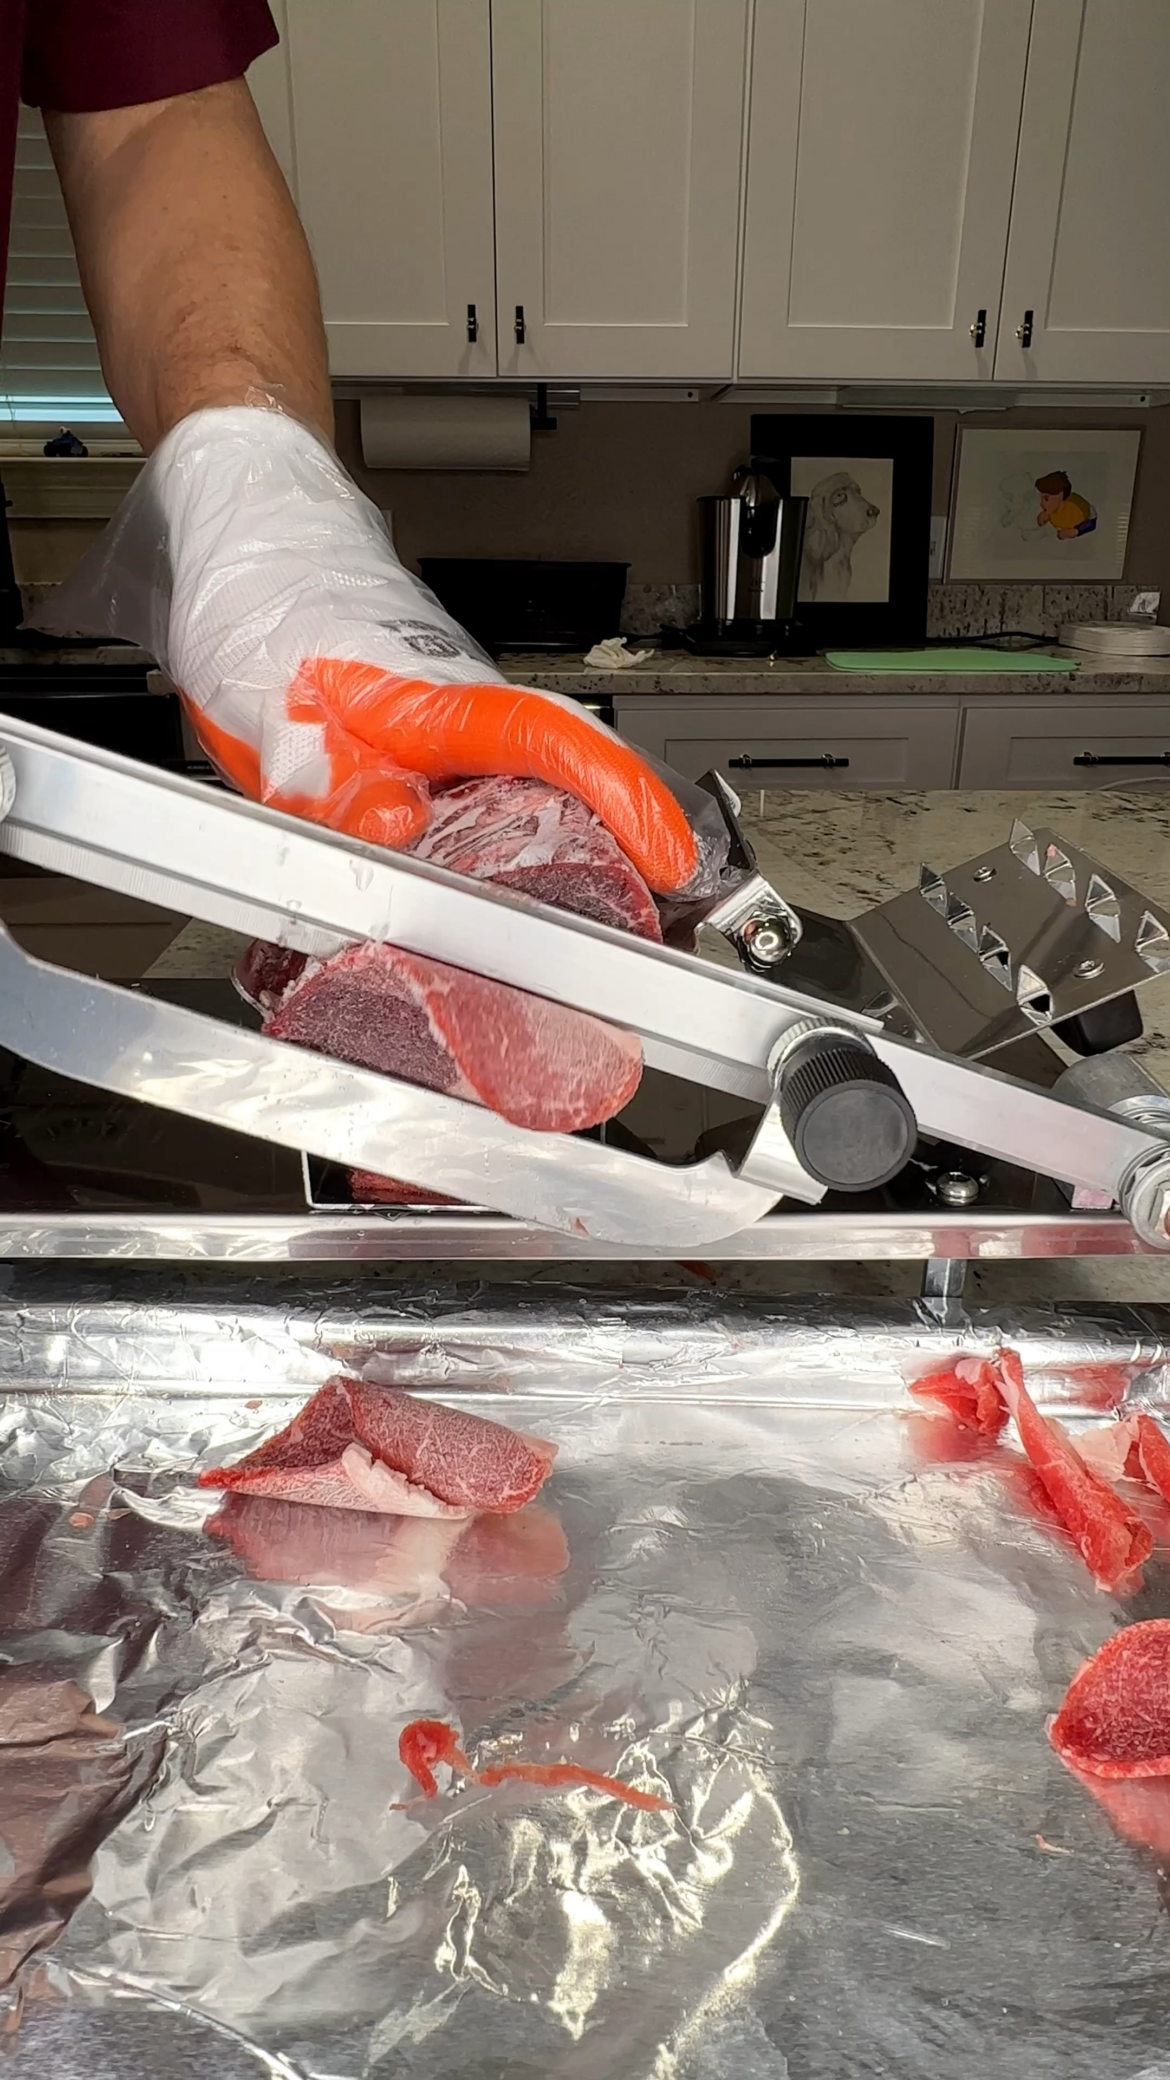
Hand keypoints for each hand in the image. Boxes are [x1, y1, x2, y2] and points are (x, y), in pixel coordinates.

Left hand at [51, 408, 700, 896]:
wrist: (246, 544)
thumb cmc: (260, 607)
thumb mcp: (274, 715)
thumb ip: (334, 786)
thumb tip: (396, 832)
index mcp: (434, 700)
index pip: (553, 744)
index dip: (623, 798)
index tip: (671, 854)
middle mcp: (464, 712)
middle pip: (574, 780)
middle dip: (629, 850)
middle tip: (656, 929)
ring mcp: (458, 730)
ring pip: (534, 794)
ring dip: (572, 856)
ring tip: (597, 927)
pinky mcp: (437, 745)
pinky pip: (491, 799)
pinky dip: (509, 848)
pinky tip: (498, 891)